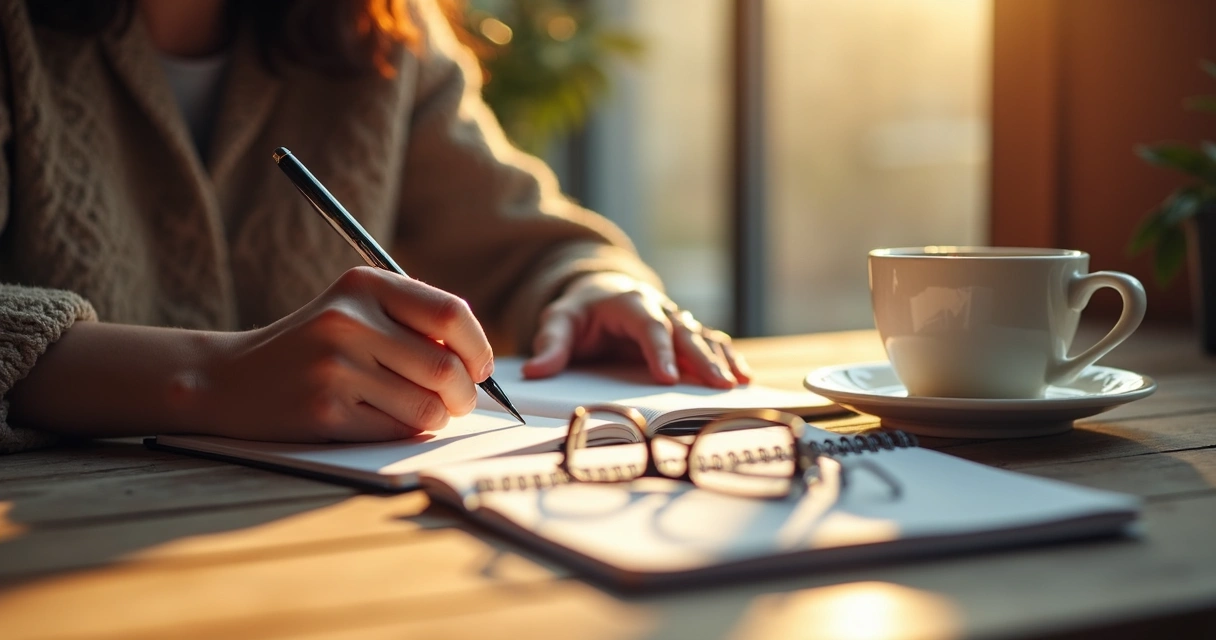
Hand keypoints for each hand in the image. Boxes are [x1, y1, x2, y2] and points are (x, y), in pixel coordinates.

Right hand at [205, 267, 493, 441]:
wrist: (229, 379)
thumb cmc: (311, 348)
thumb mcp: (355, 311)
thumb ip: (414, 323)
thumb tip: (481, 364)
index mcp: (364, 285)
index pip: (452, 315)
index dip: (479, 348)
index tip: (482, 368)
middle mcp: (349, 320)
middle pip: (447, 369)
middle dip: (465, 396)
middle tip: (459, 403)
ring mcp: (335, 366)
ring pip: (428, 407)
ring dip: (436, 418)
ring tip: (420, 411)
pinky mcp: (325, 411)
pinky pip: (396, 431)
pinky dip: (404, 433)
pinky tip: (382, 420)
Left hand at [521, 272, 751, 387]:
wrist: (602, 293)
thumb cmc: (581, 312)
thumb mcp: (559, 322)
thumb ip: (551, 345)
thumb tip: (533, 371)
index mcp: (629, 303)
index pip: (648, 326)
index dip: (659, 351)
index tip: (667, 377)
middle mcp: (658, 308)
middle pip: (684, 333)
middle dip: (703, 358)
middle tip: (719, 384)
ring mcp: (675, 320)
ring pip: (703, 337)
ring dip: (722, 359)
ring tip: (739, 382)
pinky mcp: (684, 333)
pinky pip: (710, 343)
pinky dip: (728, 358)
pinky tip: (743, 377)